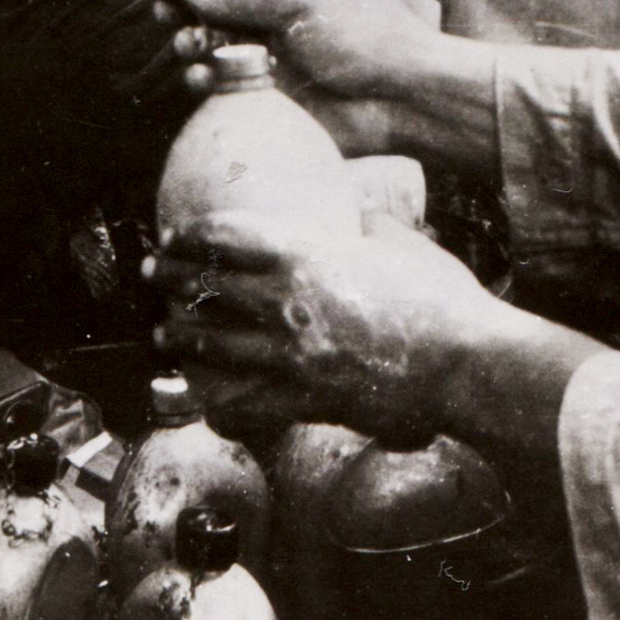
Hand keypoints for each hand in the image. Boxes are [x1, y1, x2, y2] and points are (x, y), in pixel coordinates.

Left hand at [146, 212, 516, 440]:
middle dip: (172, 281)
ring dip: (182, 339)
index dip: (193, 237)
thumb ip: (372, 227)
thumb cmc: (443, 300)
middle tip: (154, 278)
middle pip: (207, 288)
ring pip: (212, 347)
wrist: (465, 362)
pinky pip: (243, 405)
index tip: (176, 238)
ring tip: (165, 336)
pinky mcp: (303, 400)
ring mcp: (290, 356)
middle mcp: (286, 303)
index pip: (227, 238)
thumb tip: (362, 215)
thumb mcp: (405, 245)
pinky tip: (207, 403)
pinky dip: (220, 405)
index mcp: (307, 256)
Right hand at [167, 0, 438, 152]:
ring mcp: (271, 55)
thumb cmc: (366, 35)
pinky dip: (206, 79)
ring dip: (192, 43)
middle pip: (215, 5)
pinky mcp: (269, 96)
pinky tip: (203, 75)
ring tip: (191, 45)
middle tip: (166, 12)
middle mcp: (277, 16)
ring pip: (213, 46)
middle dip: (185, 7)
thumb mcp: (301, 2)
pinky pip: (224, 85)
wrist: (401, 97)